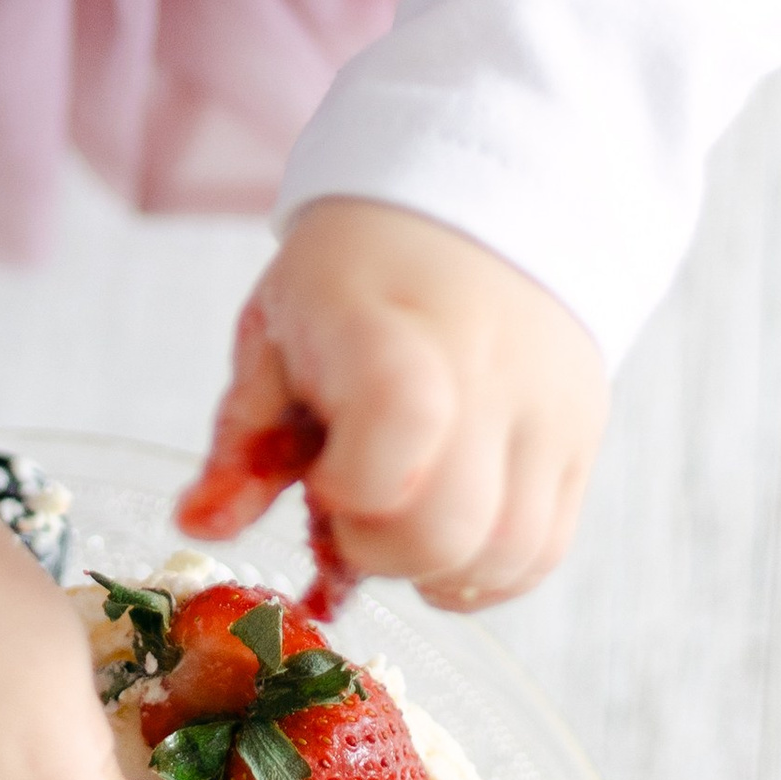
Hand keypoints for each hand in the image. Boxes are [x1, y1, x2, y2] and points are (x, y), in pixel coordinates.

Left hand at [189, 200, 607, 609]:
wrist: (470, 209)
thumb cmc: (353, 276)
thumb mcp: (275, 335)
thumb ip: (240, 442)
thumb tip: (198, 526)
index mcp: (389, 328)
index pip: (398, 427)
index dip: (346, 487)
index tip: (318, 474)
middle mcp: (487, 370)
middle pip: (449, 526)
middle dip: (380, 549)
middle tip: (350, 509)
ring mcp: (548, 407)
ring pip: (506, 553)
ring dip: (435, 569)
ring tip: (397, 518)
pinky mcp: (582, 437)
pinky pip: (542, 550)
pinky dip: (485, 569)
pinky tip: (443, 534)